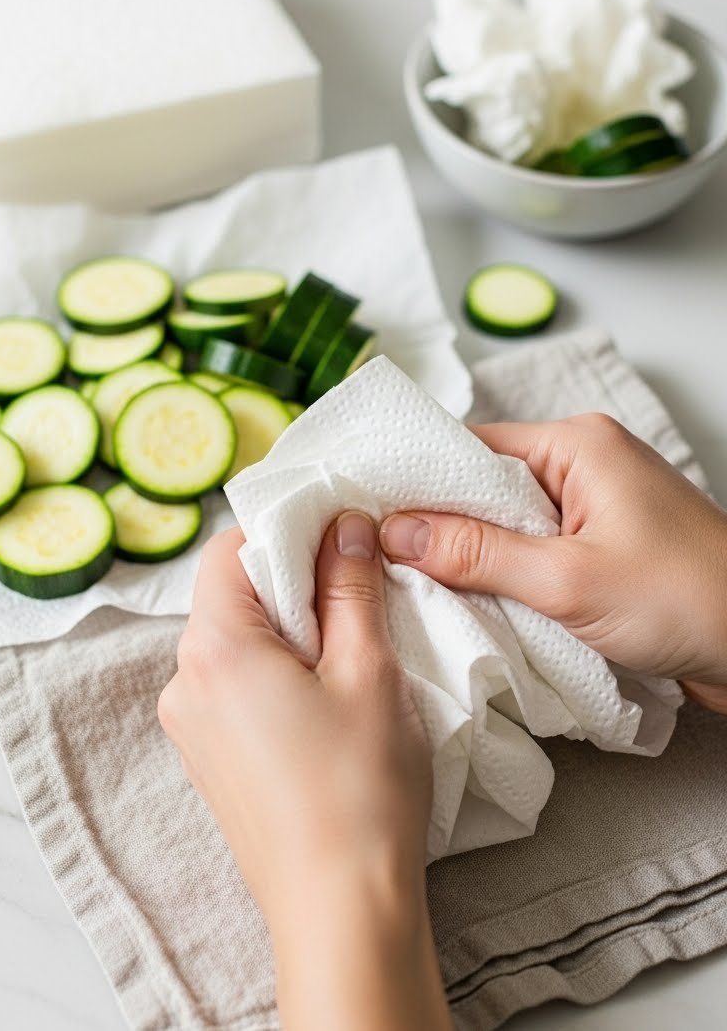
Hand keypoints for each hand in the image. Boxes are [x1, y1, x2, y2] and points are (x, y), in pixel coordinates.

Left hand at [158, 514, 451, 1030]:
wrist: (341, 910)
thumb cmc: (359, 791)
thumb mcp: (368, 670)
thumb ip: (350, 586)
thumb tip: (344, 524)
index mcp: (213, 648)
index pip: (232, 547)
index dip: (288, 529)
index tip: (343, 536)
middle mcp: (184, 682)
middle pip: (232, 592)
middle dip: (296, 582)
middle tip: (361, 597)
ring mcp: (191, 725)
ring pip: (238, 639)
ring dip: (292, 630)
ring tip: (352, 657)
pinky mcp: (210, 758)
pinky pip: (237, 684)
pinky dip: (280, 672)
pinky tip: (330, 700)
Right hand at [380, 412, 726, 714]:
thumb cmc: (686, 601)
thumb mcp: (566, 581)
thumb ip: (476, 554)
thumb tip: (395, 532)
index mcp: (578, 443)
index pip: (471, 448)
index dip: (416, 483)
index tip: (364, 517)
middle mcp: (585, 463)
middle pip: (485, 487)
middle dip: (441, 528)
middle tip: (381, 563)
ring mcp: (597, 506)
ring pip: (509, 526)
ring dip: (476, 560)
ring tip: (418, 589)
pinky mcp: (605, 548)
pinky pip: (537, 552)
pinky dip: (509, 578)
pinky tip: (476, 605)